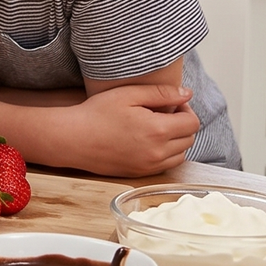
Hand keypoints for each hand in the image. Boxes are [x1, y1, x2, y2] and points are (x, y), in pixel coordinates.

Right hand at [65, 83, 199, 175]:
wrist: (73, 138)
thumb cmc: (96, 113)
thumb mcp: (127, 94)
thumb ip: (161, 92)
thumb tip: (188, 94)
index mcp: (157, 130)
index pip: (192, 122)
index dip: (186, 109)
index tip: (172, 104)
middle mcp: (158, 151)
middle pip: (190, 138)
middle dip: (182, 124)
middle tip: (163, 113)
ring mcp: (150, 165)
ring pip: (181, 154)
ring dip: (176, 140)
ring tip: (156, 128)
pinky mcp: (141, 173)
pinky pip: (166, 165)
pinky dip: (165, 153)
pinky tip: (148, 141)